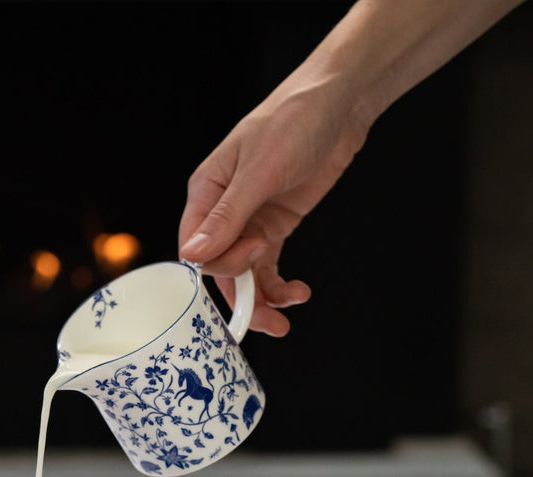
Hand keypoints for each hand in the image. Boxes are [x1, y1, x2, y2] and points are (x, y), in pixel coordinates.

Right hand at [178, 81, 369, 336]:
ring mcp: (250, 220)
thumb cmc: (293, 121)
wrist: (339, 103)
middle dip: (244, 297)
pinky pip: (268, 266)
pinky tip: (299, 292)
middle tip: (273, 318)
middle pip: (220, 268)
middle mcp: (223, 211)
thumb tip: (193, 256)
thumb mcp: (260, 170)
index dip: (221, 265)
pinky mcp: (276, 225)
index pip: (197, 247)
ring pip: (244, 274)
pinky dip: (280, 285)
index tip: (255, 255)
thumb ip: (228, 217)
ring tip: (289, 312)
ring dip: (264, 299)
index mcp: (206, 192)